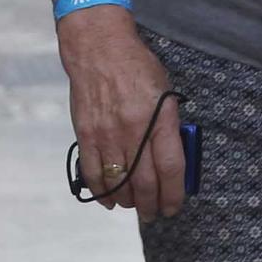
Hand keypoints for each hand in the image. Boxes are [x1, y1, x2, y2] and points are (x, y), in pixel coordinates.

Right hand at [59, 9, 187, 222]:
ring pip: (119, 183)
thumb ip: (169, 127)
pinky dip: (101, 192)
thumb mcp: (165, 93)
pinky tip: (109, 199)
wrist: (99, 49)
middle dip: (152, 205)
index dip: (174, 194)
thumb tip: (171, 162)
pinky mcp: (86, 134)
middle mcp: (134, 130)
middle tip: (155, 213)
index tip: (174, 206)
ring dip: (128, 201)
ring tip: (134, 205)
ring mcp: (107, 134)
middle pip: (145, 183)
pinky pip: (92, 172)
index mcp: (160, 119)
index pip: (171, 168)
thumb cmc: (136, 68)